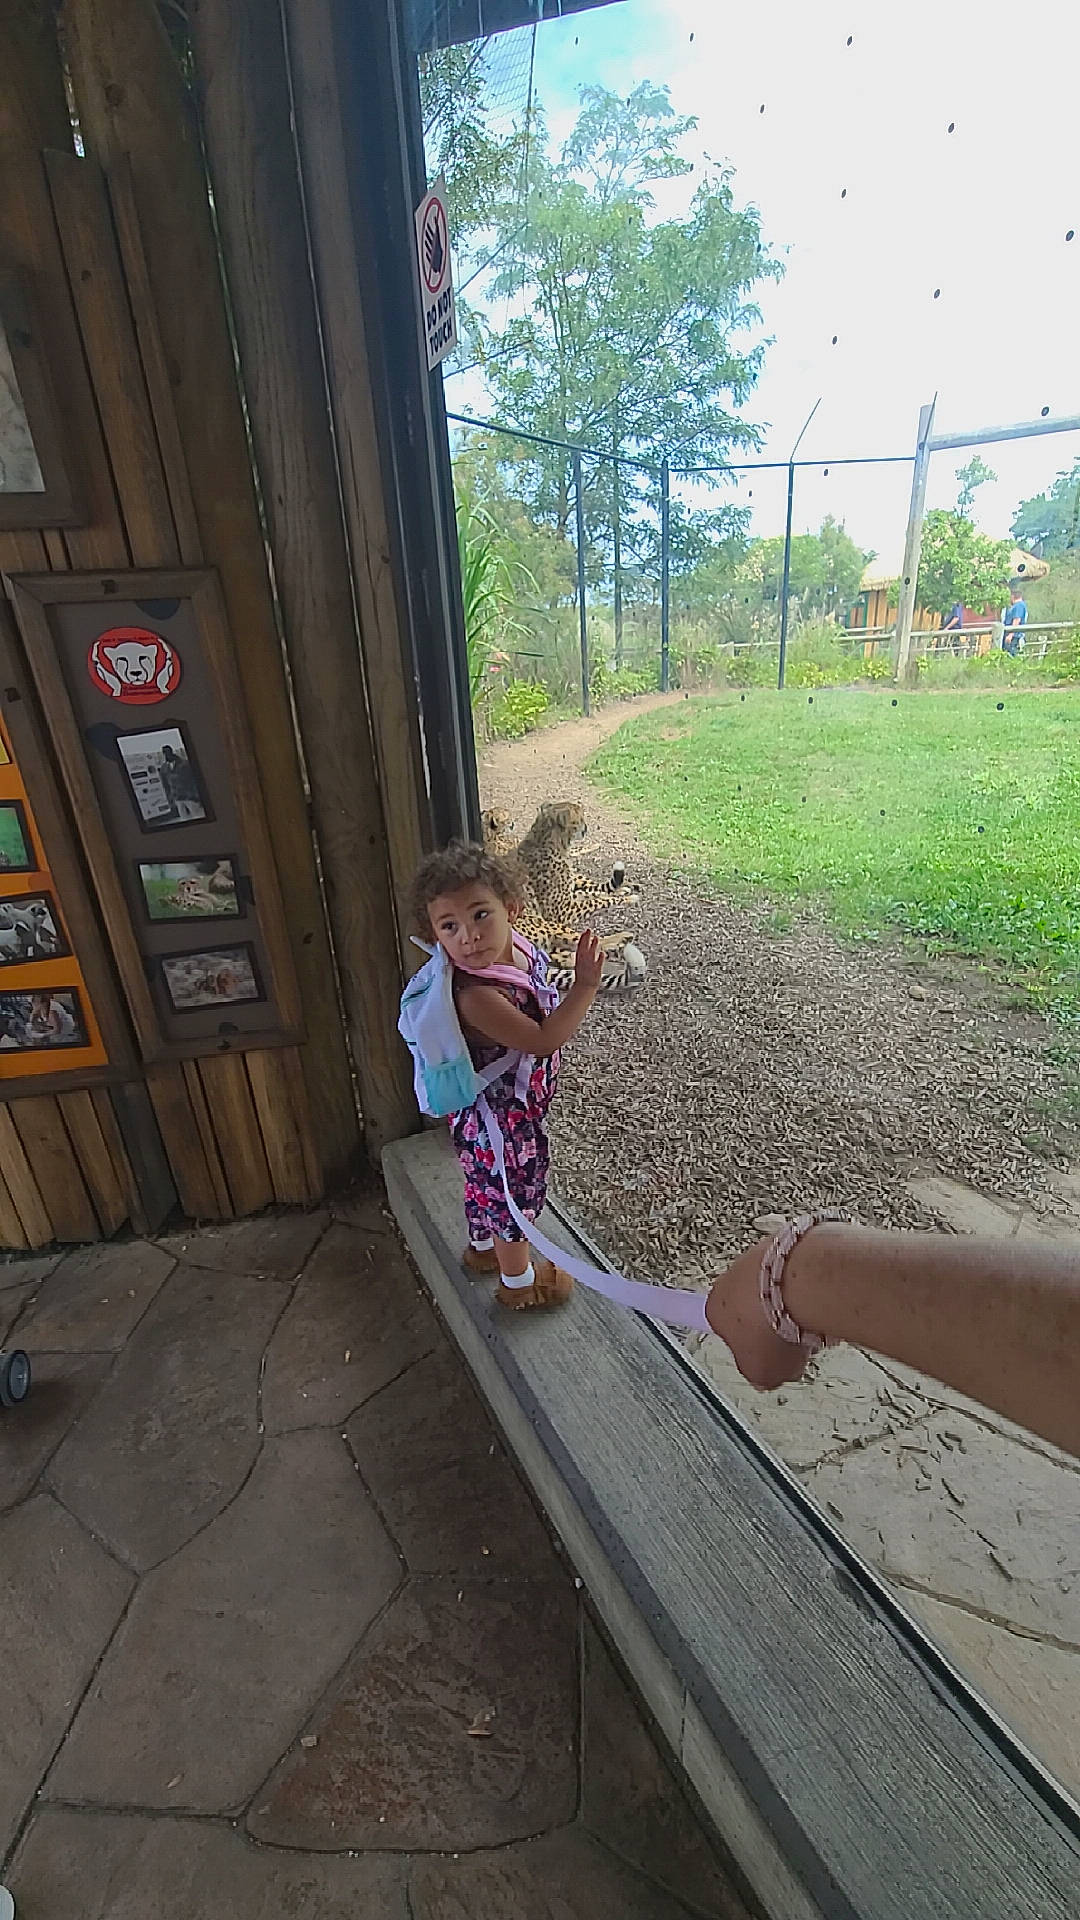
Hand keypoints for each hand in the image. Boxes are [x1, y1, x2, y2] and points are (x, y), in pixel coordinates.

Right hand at [573, 929, 603, 991]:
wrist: (585, 987)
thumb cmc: (583, 977)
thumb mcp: (580, 965)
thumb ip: (583, 956)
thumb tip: (585, 949)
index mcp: (579, 959)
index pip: (580, 946)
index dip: (583, 938)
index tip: (586, 931)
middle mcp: (584, 961)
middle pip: (584, 948)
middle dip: (587, 939)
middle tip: (589, 930)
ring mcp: (590, 965)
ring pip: (591, 953)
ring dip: (593, 946)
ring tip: (596, 938)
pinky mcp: (596, 970)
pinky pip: (598, 962)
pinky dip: (600, 958)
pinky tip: (602, 953)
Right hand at [704, 1239, 809, 1390]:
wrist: (802, 1286)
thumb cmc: (774, 1325)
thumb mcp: (762, 1373)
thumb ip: (760, 1376)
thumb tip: (766, 1375)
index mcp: (716, 1308)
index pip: (728, 1331)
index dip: (751, 1346)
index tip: (764, 1352)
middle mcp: (732, 1277)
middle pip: (754, 1308)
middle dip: (776, 1326)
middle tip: (795, 1344)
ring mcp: (760, 1257)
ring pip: (779, 1289)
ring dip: (796, 1307)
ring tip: (814, 1325)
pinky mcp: (790, 1244)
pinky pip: (801, 1273)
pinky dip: (813, 1287)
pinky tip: (824, 1303)